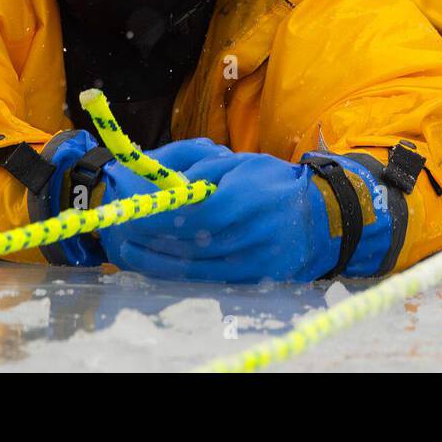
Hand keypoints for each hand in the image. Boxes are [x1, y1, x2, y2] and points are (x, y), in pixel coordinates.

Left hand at [99, 139, 339, 282]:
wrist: (318, 217)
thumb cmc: (274, 182)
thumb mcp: (241, 163)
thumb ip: (203, 171)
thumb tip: (164, 182)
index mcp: (245, 198)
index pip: (193, 213)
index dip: (159, 217)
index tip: (134, 214)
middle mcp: (249, 233)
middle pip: (189, 242)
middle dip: (151, 239)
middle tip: (123, 232)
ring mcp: (253, 260)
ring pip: (195, 265)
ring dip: (158, 260)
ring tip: (131, 251)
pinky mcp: (254, 278)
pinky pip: (208, 279)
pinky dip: (179, 273)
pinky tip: (158, 265)